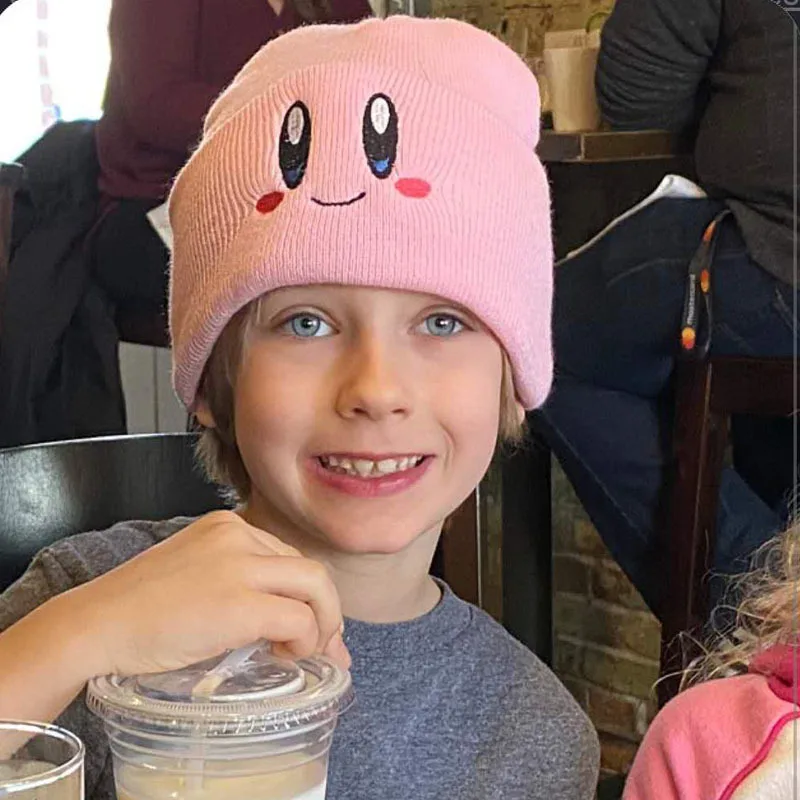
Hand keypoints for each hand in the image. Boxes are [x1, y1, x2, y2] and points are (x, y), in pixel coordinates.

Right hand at [60, 511, 349, 677]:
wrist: (95, 624)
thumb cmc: (137, 610)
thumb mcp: (193, 575)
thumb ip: (235, 583)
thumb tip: (285, 621)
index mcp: (227, 525)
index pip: (287, 557)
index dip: (307, 595)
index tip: (313, 625)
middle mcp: (239, 535)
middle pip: (310, 569)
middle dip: (327, 611)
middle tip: (326, 647)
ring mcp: (240, 565)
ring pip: (316, 586)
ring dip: (324, 625)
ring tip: (307, 653)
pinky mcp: (240, 602)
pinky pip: (299, 618)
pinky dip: (305, 640)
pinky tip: (285, 656)